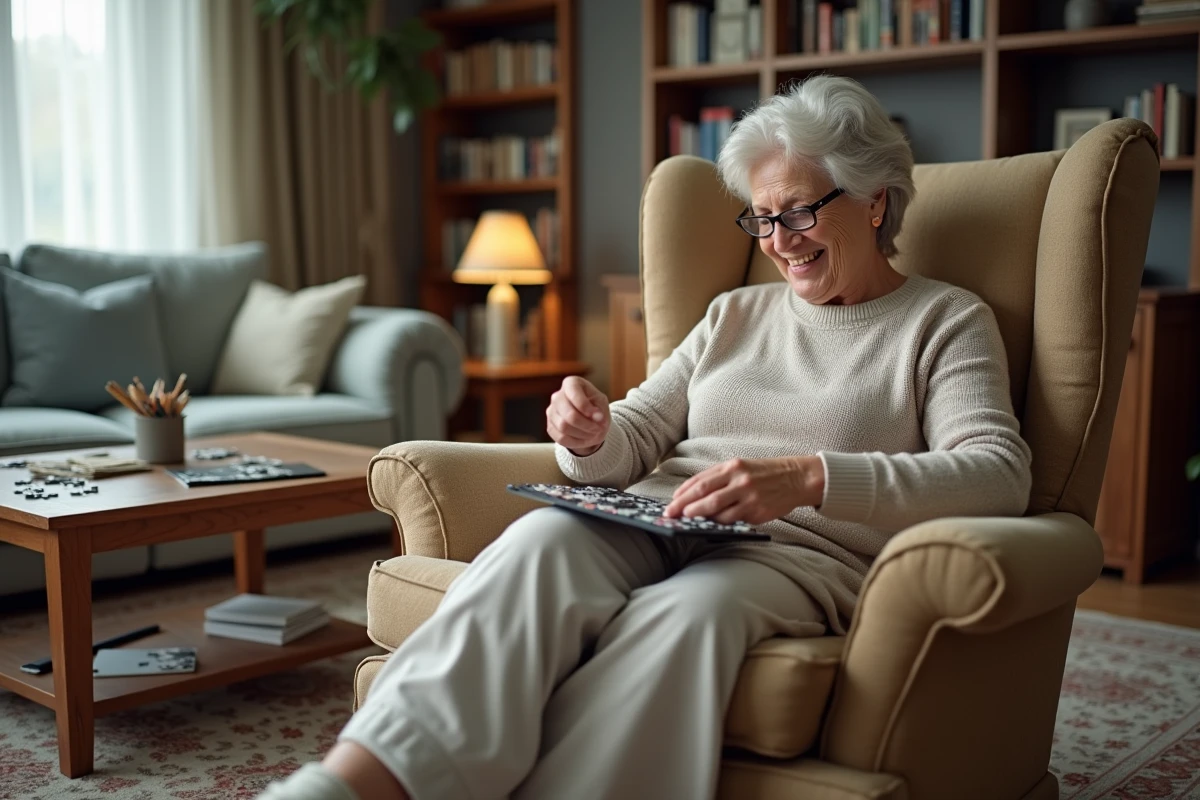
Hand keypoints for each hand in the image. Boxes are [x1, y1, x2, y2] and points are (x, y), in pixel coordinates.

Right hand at [547, 376, 609, 455]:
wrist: (588, 420)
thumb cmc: (595, 407)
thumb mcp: (602, 403)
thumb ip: (600, 408)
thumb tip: (597, 418)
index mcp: (571, 383)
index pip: (574, 392)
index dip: (586, 407)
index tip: (599, 417)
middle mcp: (557, 396)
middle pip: (568, 414)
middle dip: (586, 425)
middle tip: (598, 429)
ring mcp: (551, 412)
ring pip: (564, 427)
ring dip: (582, 434)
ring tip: (593, 433)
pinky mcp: (550, 427)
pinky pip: (561, 438)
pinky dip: (576, 441)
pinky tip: (585, 438)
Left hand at [663, 457, 824, 524]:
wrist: (796, 478)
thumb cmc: (764, 473)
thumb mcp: (741, 467)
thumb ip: (718, 478)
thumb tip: (692, 493)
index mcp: (732, 467)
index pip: (700, 481)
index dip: (683, 492)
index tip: (671, 501)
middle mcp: (739, 480)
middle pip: (704, 495)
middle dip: (683, 506)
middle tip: (670, 514)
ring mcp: (749, 497)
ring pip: (716, 510)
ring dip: (699, 516)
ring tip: (687, 520)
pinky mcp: (757, 511)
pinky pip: (732, 520)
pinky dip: (719, 522)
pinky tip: (711, 524)